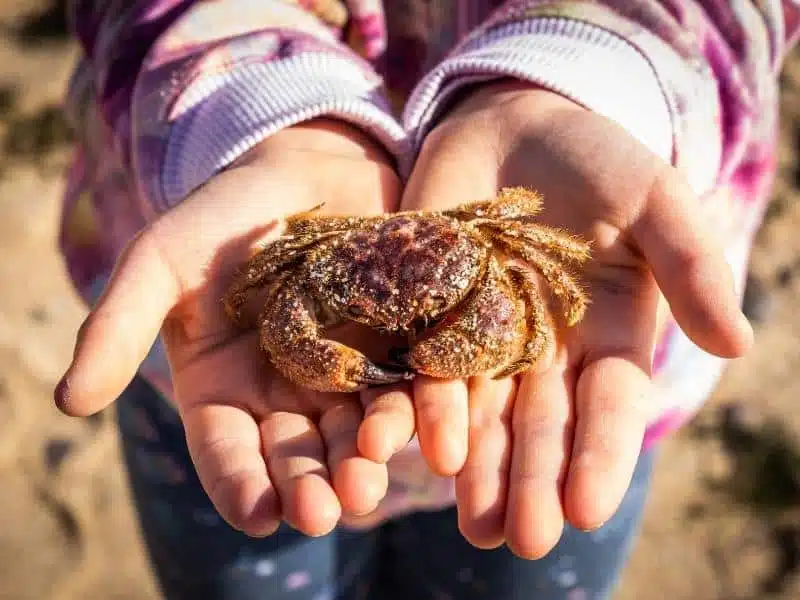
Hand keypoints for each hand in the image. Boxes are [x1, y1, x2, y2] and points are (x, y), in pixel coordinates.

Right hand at [55, 120, 404, 536]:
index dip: (240, 485)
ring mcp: (345, 377)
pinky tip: (430, 434)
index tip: (261, 513)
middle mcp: (286, 396)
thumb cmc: (225, 215)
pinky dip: (417, 413)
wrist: (308, 167)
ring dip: (364, 462)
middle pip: (297, 454)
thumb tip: (67, 403)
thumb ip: (119, 324)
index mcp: (224, 388)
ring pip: (356, 432)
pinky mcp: (398, 350)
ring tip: (371, 483)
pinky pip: (409, 389)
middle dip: (310, 485)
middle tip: (324, 512)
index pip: (227, 451)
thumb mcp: (163, 260)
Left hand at [365, 82, 752, 556]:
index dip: (599, 457)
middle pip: (540, 427)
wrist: (511, 126)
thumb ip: (689, 263)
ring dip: (479, 469)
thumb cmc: (594, 159)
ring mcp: (485, 337)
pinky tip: (424, 449)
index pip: (607, 408)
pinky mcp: (431, 314)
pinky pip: (425, 369)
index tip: (586, 509)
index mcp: (609, 335)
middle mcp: (546, 351)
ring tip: (477, 524)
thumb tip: (737, 344)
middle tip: (525, 539)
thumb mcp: (653, 198)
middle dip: (533, 482)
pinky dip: (424, 408)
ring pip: (482, 414)